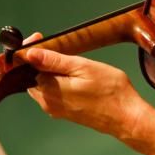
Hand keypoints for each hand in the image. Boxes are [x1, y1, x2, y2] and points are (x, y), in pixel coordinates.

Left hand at [19, 45, 148, 139]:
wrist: (127, 117)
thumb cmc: (110, 91)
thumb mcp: (83, 67)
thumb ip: (54, 61)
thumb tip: (30, 54)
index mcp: (47, 89)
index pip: (27, 65)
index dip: (32, 49)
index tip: (40, 37)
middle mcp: (47, 102)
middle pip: (33, 75)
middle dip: (41, 60)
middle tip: (58, 45)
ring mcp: (56, 110)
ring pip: (44, 84)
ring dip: (52, 71)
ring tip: (71, 61)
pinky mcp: (65, 113)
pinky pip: (54, 93)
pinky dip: (60, 81)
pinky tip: (76, 76)